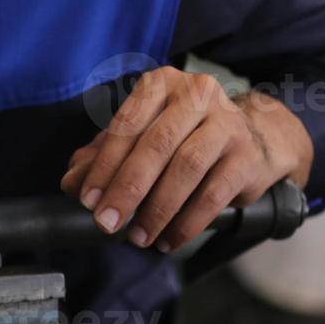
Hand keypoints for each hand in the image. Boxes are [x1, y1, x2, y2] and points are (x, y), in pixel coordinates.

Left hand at [60, 66, 312, 251]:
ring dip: (157, 209)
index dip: (104, 165)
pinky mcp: (247, 155)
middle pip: (155, 145)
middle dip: (127, 189)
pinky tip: (169, 239)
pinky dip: (187, 222)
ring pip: (186, 168)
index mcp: (160, 84)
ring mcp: (226, 122)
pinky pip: (214, 194)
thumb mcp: (141, 136)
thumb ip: (103, 156)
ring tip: (138, 236)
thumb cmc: (183, 135)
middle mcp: (196, 94)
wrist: (253, 136)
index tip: (88, 200)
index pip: (126, 124)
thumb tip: (71, 183)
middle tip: (107, 222)